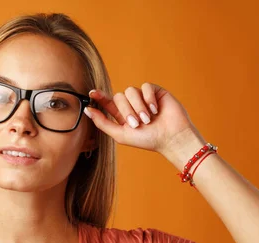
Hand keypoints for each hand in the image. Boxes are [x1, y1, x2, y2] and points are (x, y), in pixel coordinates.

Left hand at [84, 83, 205, 164]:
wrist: (172, 137)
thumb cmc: (148, 140)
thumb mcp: (120, 135)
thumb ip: (102, 123)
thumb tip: (87, 110)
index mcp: (122, 115)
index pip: (108, 102)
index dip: (99, 97)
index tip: (91, 93)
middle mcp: (132, 105)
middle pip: (119, 97)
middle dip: (127, 111)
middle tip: (137, 124)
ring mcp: (144, 97)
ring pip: (131, 91)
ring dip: (138, 107)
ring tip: (148, 119)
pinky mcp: (155, 91)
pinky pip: (145, 87)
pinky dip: (149, 99)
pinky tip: (156, 110)